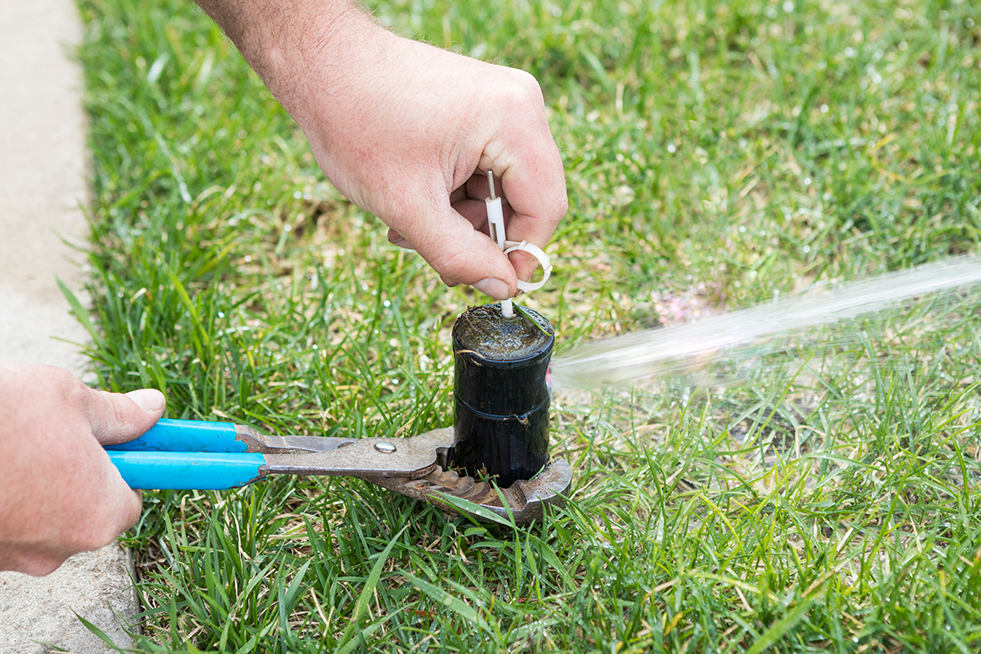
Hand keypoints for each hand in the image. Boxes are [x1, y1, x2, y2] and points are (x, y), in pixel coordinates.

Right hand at [0, 361, 165, 575]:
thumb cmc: (6, 415)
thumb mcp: (72, 400)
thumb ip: (119, 414)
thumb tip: (153, 408)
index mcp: (98, 514)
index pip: (131, 501)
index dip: (125, 470)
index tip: (125, 452)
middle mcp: (59, 549)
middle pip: (85, 513)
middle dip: (77, 477)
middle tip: (57, 436)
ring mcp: (13, 557)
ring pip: (42, 519)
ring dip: (37, 486)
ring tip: (15, 445)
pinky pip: (6, 523)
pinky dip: (5, 497)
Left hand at [195, 1, 566, 299]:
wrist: (323, 63)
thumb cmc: (357, 122)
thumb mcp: (407, 205)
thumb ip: (459, 255)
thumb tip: (503, 288)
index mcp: (513, 121)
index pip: (545, 208)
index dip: (521, 254)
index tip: (488, 283)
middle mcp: (520, 105)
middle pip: (526, 198)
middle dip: (479, 235)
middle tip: (434, 255)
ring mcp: (503, 102)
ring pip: (502, 188)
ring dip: (460, 218)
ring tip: (408, 225)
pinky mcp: (483, 106)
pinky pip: (487, 167)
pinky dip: (454, 193)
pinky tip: (414, 198)